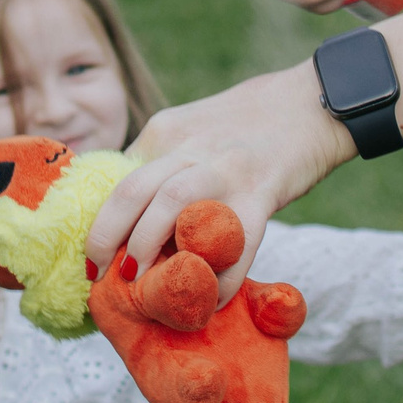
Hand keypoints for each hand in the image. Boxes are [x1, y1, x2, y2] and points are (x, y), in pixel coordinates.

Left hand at [85, 65, 351, 302]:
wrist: (310, 104)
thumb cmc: (245, 126)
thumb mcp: (189, 131)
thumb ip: (160, 164)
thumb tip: (129, 219)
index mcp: (165, 132)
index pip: (116, 177)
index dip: (99, 220)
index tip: (93, 256)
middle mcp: (189, 147)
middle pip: (132, 189)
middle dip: (106, 236)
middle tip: (98, 275)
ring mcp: (226, 168)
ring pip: (172, 202)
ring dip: (147, 246)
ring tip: (138, 282)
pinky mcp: (263, 193)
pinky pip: (235, 241)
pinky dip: (219, 276)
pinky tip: (210, 298)